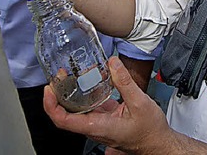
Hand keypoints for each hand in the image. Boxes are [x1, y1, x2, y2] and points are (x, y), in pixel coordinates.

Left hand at [43, 56, 173, 154]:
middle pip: (66, 113)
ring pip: (77, 109)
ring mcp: (98, 124)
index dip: (51, 105)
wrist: (158, 142)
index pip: (64, 121)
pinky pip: (90, 106)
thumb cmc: (150, 131)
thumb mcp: (140, 103)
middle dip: (59, 93)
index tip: (48, 89)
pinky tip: (92, 79)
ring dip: (72, 92)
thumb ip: (125, 82)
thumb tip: (113, 63)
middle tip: (60, 75)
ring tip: (73, 74)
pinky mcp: (104, 119)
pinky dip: (87, 92)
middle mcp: (94, 127)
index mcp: (98, 127)